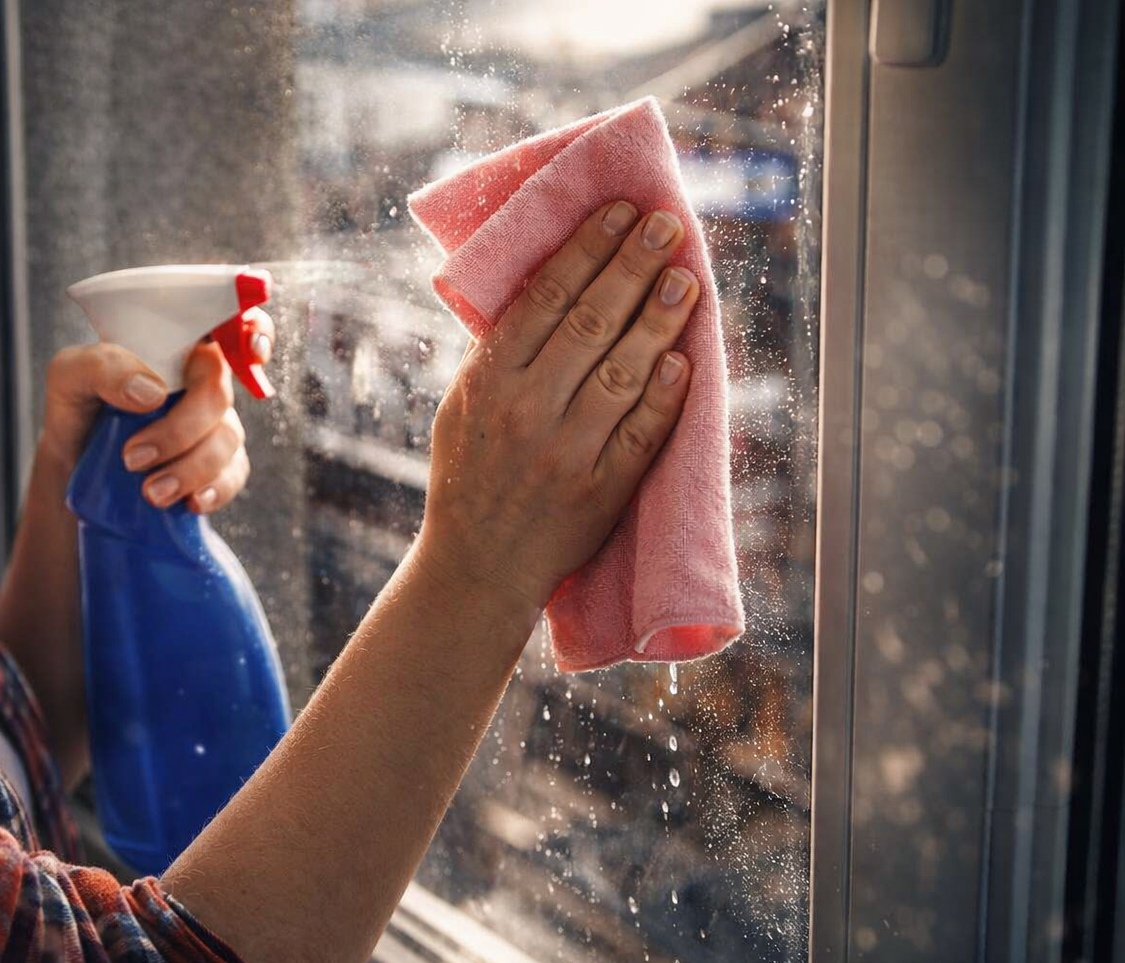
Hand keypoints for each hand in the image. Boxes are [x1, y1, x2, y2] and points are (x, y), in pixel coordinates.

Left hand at [37, 309, 272, 513]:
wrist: (76, 464)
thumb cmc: (78, 406)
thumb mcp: (69, 375)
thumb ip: (103, 367)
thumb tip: (153, 391)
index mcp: (176, 345)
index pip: (229, 322)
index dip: (254, 332)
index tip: (251, 353)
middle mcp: (201, 380)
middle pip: (219, 394)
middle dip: (182, 430)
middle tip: (133, 457)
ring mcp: (213, 423)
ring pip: (226, 439)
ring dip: (190, 469)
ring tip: (150, 493)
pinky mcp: (216, 465)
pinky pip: (232, 476)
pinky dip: (215, 491)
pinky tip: (189, 503)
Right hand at [416, 201, 696, 614]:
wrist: (477, 567)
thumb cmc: (472, 475)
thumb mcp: (462, 407)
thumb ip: (500, 354)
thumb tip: (549, 282)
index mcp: (487, 382)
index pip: (545, 298)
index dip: (586, 249)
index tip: (619, 211)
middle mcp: (525, 411)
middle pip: (589, 322)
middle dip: (631, 265)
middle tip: (664, 225)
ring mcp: (565, 453)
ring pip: (623, 371)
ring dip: (659, 320)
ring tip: (686, 278)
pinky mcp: (600, 491)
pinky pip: (641, 433)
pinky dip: (665, 394)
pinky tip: (684, 358)